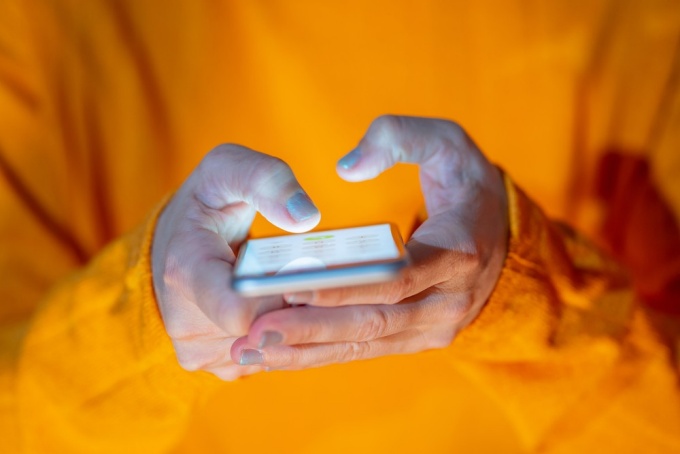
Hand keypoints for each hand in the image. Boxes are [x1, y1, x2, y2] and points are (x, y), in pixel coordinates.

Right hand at [152, 145, 319, 379]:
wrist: (172, 244)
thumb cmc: (206, 201)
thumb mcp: (228, 169)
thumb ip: (267, 180)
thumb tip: (306, 218)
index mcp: (185, 269)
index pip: (241, 311)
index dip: (285, 294)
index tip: (308, 269)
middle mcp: (183, 321)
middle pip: (265, 331)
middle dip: (297, 305)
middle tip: (306, 272)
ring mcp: (197, 349)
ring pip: (271, 349)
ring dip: (292, 321)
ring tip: (286, 285)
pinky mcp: (214, 364)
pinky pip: (266, 359)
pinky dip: (280, 335)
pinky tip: (274, 305)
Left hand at [231, 116, 507, 368]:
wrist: (505, 236)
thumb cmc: (468, 184)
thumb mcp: (448, 141)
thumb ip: (397, 137)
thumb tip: (346, 168)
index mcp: (458, 250)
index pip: (394, 277)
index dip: (344, 286)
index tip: (290, 290)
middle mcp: (450, 299)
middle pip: (373, 321)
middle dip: (311, 329)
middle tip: (255, 333)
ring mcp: (437, 325)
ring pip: (366, 343)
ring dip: (308, 351)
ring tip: (254, 352)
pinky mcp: (422, 337)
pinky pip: (368, 349)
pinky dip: (324, 354)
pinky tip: (282, 356)